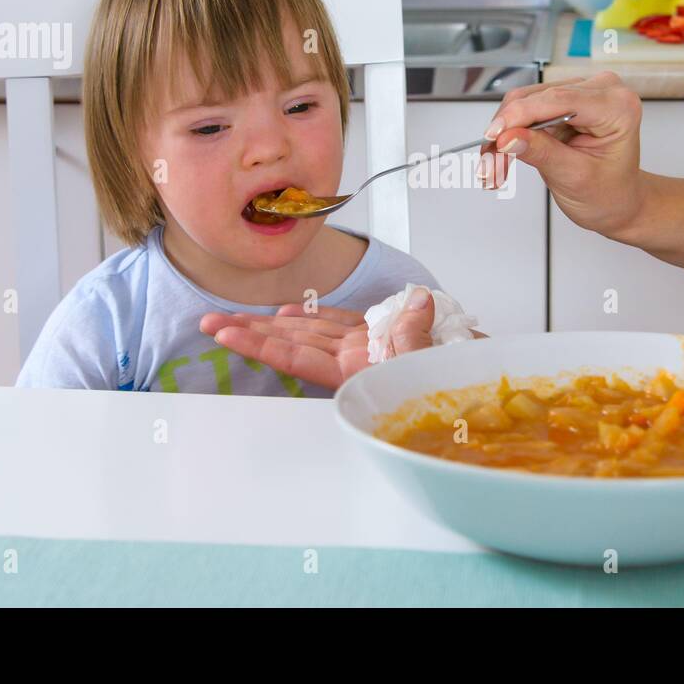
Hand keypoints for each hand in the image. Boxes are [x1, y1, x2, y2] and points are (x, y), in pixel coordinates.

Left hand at [198, 287, 437, 390]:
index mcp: (358, 371)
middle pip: (291, 344)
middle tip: (206, 322)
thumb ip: (418, 334)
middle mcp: (353, 360)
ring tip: (233, 318)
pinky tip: (288, 315)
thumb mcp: (435, 361)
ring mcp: (363, 348)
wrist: (476, 381)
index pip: (297, 358)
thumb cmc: (454, 381)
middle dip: (249, 333)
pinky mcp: (376, 337)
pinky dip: (312, 318)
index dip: (260, 345)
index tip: (225, 334)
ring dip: (270, 325)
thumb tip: (417, 301)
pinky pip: (337, 326)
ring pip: (307, 334)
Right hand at [479, 72, 646, 239]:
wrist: (617, 201)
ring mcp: (581, 93)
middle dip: (506, 132)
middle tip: (490, 166)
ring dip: (503, 135)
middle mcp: (601, 91)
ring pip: (524, 102)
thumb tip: (509, 137)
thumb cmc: (610, 192)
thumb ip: (542, 153)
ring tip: (494, 168)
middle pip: (537, 98)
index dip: (520, 115)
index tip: (494, 135)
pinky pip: (525, 109)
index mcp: (617, 106)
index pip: (559, 99)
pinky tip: (500, 157)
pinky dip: (509, 134)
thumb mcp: (576, 177)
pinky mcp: (563, 101)